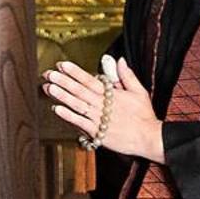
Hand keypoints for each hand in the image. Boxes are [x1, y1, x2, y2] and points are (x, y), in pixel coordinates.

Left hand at [44, 58, 164, 162]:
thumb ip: (126, 75)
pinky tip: (57, 109)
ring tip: (49, 87)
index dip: (75, 72)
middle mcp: (102, 105)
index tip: (62, 64)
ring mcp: (99, 118)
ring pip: (77, 104)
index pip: (89, 80)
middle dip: (63, 81)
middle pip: (80, 90)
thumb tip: (119, 60)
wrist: (150, 139)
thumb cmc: (144, 116)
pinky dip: (68, 116)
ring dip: (62, 96)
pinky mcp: (98, 132)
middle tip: (49, 74)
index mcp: (111, 94)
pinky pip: (80, 122)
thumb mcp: (139, 92)